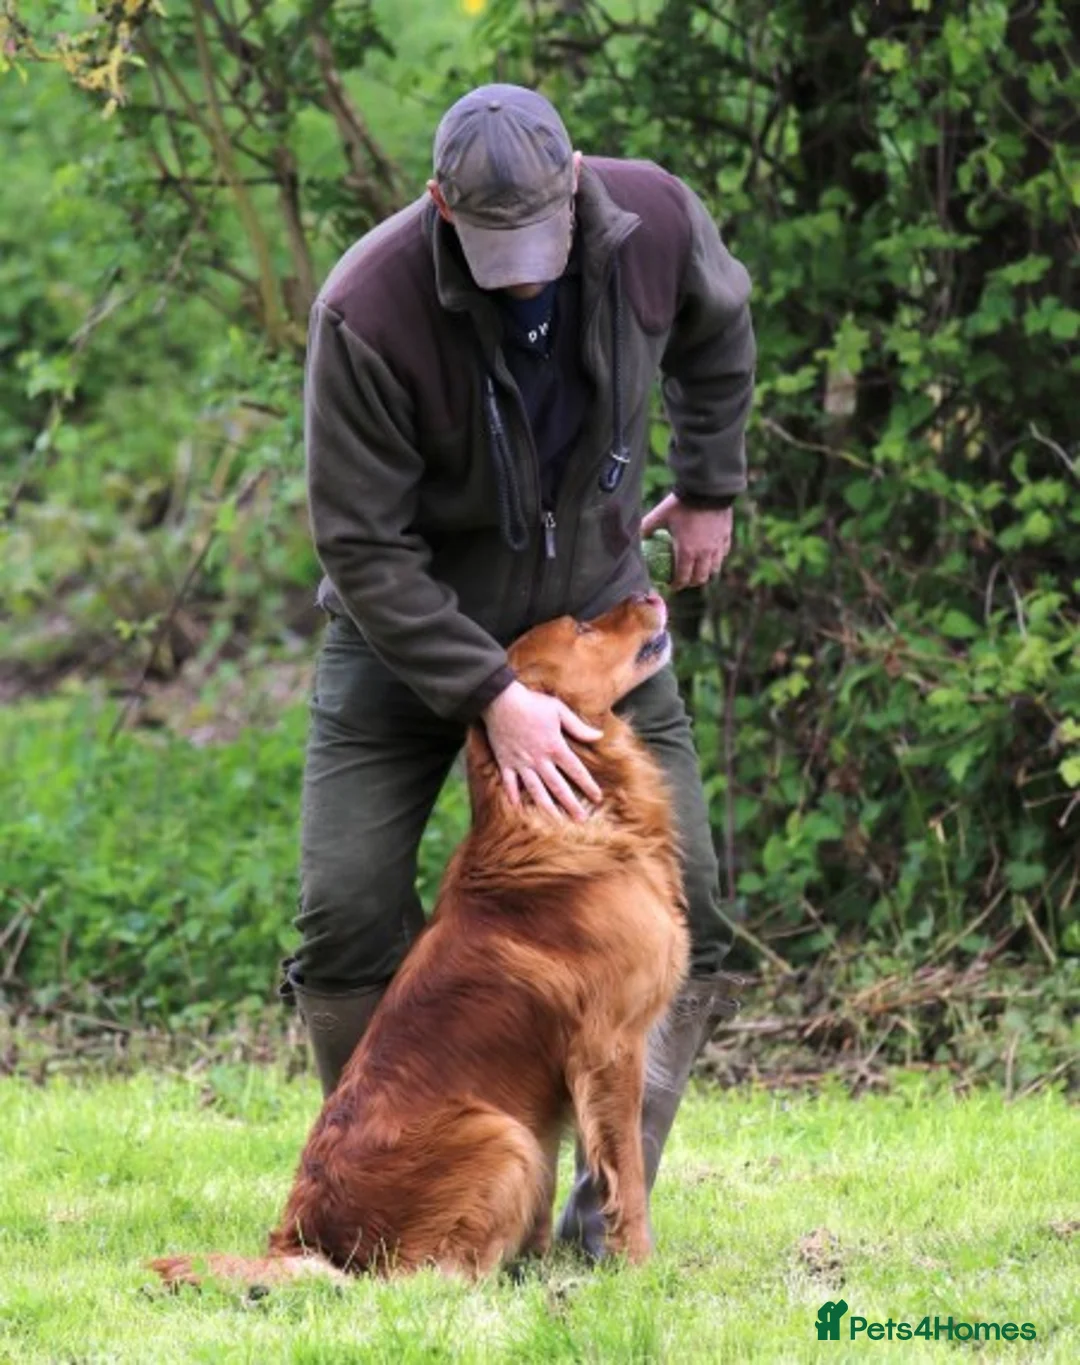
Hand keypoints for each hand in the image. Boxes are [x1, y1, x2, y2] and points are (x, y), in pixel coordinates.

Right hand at [480, 681, 603, 820]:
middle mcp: (539, 760)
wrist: (500, 700)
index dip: (588, 785)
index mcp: (555, 747)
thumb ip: (578, 726)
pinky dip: (513, 797)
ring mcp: (521, 763)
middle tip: (581, 821)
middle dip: (571, 804)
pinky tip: (519, 810)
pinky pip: (509, 784)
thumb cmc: (532, 702)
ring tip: (555, 823)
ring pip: (536, 791)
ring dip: (547, 808)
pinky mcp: (505, 762)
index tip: (597, 798)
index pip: (576, 770)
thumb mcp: (559, 710)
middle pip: (558, 787)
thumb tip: (599, 735)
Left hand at [641, 494, 732, 590]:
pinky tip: (710, 554)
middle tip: (684, 579)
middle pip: (700, 578)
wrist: (707, 488)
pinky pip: (723, 554)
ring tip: (698, 569)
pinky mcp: (726, 537)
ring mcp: (717, 546)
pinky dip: (716, 558)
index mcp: (687, 552)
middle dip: (691, 582)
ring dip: (705, 572)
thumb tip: (635, 535)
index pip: (683, 578)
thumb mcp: (660, 515)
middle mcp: (704, 553)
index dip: (677, 585)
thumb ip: (647, 527)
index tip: (671, 585)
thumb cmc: (681, 503)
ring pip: (714, 569)